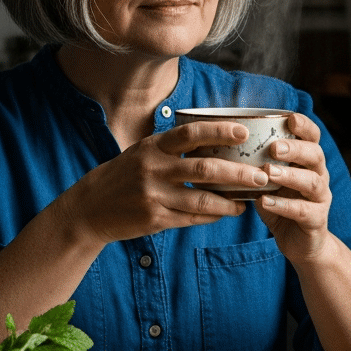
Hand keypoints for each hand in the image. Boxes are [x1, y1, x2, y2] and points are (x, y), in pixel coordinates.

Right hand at [60, 121, 271, 244]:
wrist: (90, 209)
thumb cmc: (124, 175)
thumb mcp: (142, 152)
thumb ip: (172, 147)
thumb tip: (214, 139)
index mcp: (153, 147)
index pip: (191, 134)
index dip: (219, 131)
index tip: (244, 132)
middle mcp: (153, 169)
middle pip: (204, 168)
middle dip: (237, 172)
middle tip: (260, 175)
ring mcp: (153, 195)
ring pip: (202, 198)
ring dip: (230, 200)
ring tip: (248, 200)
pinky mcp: (154, 219)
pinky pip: (191, 217)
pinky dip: (212, 215)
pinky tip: (226, 212)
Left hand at [256, 113, 335, 262]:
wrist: (300, 243)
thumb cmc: (280, 206)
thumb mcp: (268, 182)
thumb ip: (256, 165)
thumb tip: (221, 144)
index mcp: (308, 162)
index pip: (313, 137)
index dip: (304, 126)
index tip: (289, 118)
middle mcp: (319, 176)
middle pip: (316, 155)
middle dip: (295, 149)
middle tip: (273, 148)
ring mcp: (320, 199)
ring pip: (312, 182)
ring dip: (290, 176)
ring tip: (268, 173)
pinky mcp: (317, 221)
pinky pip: (303, 211)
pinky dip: (283, 206)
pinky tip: (264, 202)